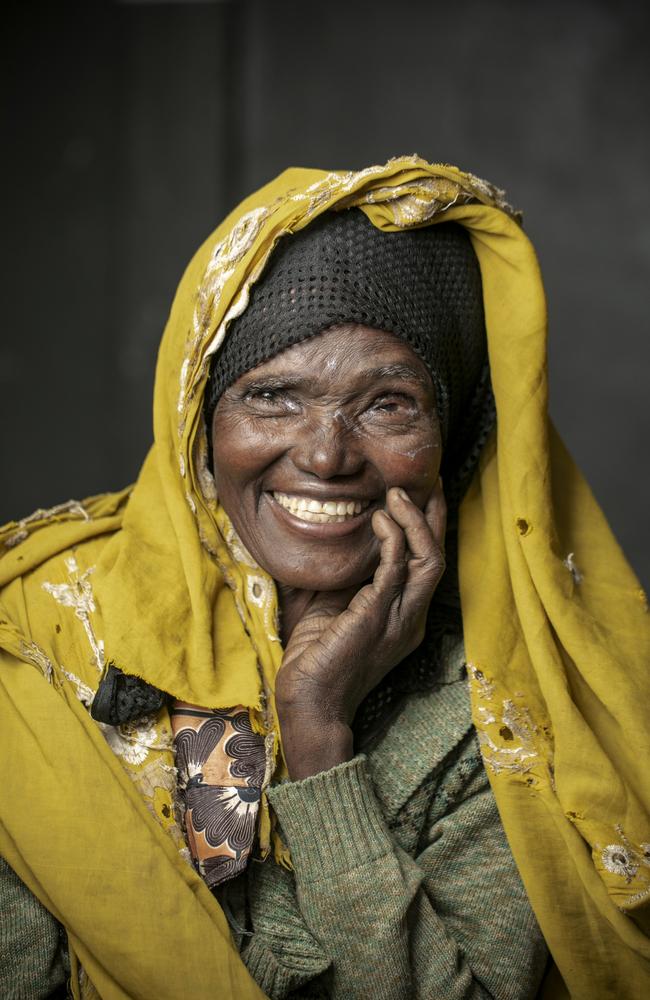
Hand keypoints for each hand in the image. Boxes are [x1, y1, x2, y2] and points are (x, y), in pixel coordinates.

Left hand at [275, 478, 446, 778]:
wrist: (308, 700)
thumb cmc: (316, 657)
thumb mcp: (332, 605)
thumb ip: (344, 576)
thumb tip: (334, 537)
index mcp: (404, 616)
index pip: (426, 564)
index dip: (428, 528)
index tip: (420, 495)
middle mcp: (411, 617)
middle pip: (438, 556)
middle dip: (434, 517)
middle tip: (426, 482)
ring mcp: (400, 618)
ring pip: (429, 560)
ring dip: (416, 522)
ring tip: (398, 493)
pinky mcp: (377, 616)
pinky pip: (396, 568)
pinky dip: (392, 538)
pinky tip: (380, 517)